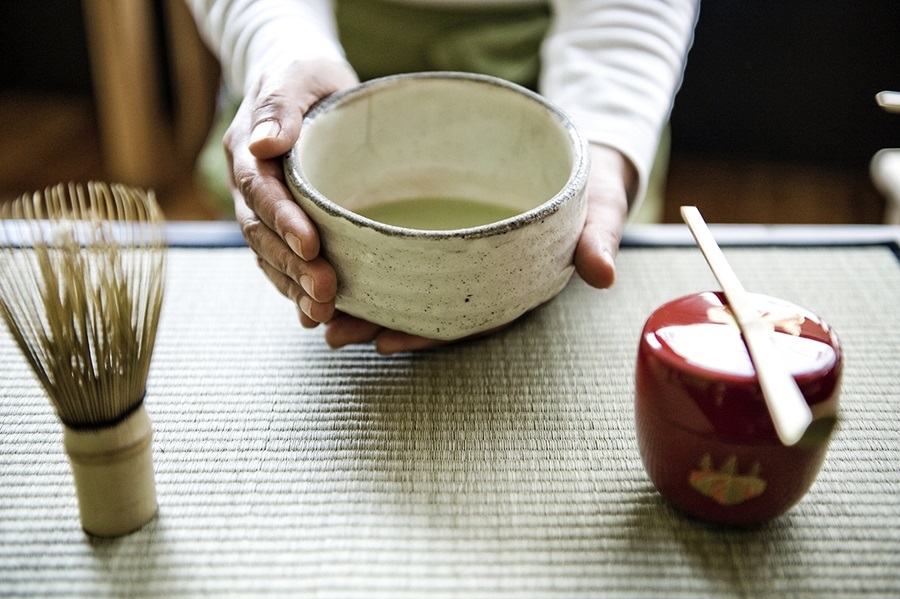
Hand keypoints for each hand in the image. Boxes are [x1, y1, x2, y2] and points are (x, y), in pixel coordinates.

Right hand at [226, 58, 357, 327]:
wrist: (302, 84)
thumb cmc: (304, 75)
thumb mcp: (297, 76)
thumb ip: (280, 105)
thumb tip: (263, 141)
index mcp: (248, 153)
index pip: (260, 192)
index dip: (283, 221)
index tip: (311, 247)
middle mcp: (249, 187)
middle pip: (263, 235)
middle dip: (292, 267)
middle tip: (326, 293)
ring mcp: (263, 210)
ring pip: (270, 256)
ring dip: (294, 287)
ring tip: (324, 313)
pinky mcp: (283, 225)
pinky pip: (282, 262)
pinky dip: (296, 289)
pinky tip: (318, 314)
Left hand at [325, 143, 635, 353]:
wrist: (581, 157)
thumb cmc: (589, 186)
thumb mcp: (601, 205)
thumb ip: (599, 236)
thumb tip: (602, 272)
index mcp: (515, 284)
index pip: (467, 319)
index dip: (429, 335)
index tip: (387, 341)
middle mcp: (482, 279)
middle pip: (427, 310)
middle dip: (380, 322)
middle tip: (330, 333)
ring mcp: (463, 260)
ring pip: (409, 288)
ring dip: (365, 299)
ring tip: (316, 310)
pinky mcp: (448, 236)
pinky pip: (406, 255)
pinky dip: (373, 262)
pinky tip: (334, 264)